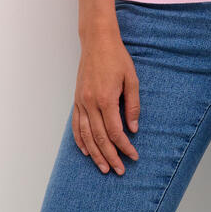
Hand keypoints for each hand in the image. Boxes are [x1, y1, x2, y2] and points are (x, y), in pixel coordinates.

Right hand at [72, 31, 140, 174]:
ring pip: (86, 135)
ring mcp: (81, 102)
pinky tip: (86, 151)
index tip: (133, 156)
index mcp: (106, 99)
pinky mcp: (76, 100)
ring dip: (95, 154)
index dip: (125, 147)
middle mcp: (90, 103)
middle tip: (120, 170)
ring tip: (104, 168)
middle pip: (100, 138)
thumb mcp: (132, 79)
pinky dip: (80, 141)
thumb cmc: (117, 58)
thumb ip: (132, 105)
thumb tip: (133, 129)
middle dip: (111, 156)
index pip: (115, 132)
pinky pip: (76, 125)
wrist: (97, 41)